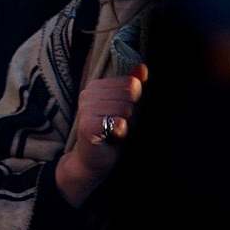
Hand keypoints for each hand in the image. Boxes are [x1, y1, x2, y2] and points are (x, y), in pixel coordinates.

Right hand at [56, 66, 145, 205]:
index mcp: (96, 85)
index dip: (134, 102)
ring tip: (115, 132)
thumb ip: (133, 87)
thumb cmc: (111, 133)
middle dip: (131, 113)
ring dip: (126, 124)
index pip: (131, 83)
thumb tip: (143, 68)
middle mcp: (88, 93)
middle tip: (119, 125)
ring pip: (126, 108)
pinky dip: (121, 133)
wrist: (92, 161)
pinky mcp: (88, 126)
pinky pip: (118, 123)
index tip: (122, 114)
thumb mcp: (125, 107)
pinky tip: (112, 138)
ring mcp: (86, 109)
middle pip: (129, 94)